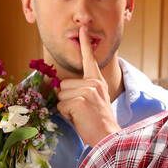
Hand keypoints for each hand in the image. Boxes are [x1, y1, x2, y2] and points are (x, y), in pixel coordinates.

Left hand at [57, 25, 120, 145]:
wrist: (109, 138)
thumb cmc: (98, 123)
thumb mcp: (93, 102)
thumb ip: (81, 91)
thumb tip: (59, 88)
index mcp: (97, 82)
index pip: (89, 59)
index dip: (85, 44)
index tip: (83, 28)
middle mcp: (93, 83)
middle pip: (64, 84)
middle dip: (67, 100)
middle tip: (82, 112)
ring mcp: (87, 91)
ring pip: (61, 96)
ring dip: (66, 109)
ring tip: (81, 116)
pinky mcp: (80, 100)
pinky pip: (61, 106)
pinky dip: (66, 116)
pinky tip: (80, 119)